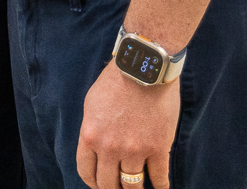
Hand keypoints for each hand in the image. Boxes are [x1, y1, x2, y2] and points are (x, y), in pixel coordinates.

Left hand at [77, 60, 179, 187]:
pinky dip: (160, 188)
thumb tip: (94, 149)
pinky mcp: (158, 149)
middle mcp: (110, 148)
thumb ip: (92, 130)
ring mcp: (135, 150)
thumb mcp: (92, 105)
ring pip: (133, 185)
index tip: (99, 185)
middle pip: (108, 184)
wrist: (143, 69)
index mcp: (90, 136)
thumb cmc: (115, 82)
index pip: (86, 172)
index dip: (93, 183)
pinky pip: (159, 178)